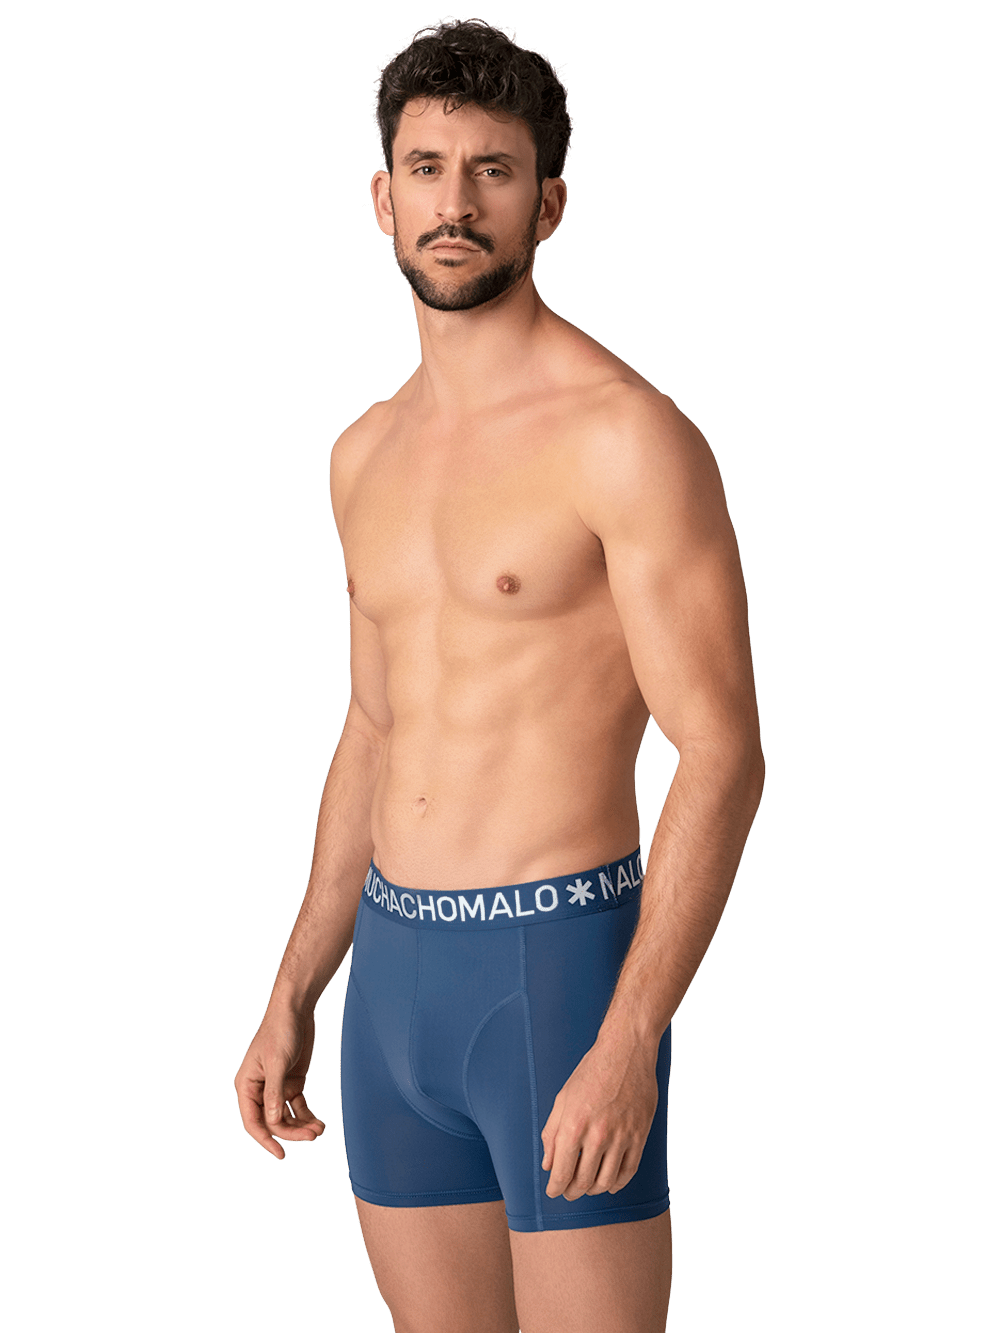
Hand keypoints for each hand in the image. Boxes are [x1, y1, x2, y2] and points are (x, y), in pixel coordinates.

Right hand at [234, 1008, 326, 1159]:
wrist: (295, 1009)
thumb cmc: (279, 1031)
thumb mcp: (276, 1062)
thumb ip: (274, 1093)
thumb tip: (273, 1122)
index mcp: (247, 1085)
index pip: (252, 1121)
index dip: (265, 1140)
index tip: (281, 1154)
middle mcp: (260, 1090)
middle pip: (273, 1122)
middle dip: (292, 1132)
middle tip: (313, 1136)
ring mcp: (277, 1087)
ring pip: (286, 1117)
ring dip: (301, 1126)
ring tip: (319, 1129)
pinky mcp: (292, 1082)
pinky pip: (297, 1107)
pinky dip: (307, 1116)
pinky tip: (319, 1122)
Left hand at [540, 1035, 658, 1200]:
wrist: (626, 1051)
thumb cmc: (591, 1072)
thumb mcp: (563, 1098)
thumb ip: (552, 1133)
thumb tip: (548, 1164)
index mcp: (574, 1126)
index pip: (561, 1173)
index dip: (555, 1188)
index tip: (553, 1191)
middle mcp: (598, 1136)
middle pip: (583, 1182)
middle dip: (572, 1192)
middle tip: (568, 1192)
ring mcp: (622, 1137)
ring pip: (606, 1182)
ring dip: (593, 1190)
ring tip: (587, 1187)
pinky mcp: (640, 1136)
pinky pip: (628, 1172)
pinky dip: (617, 1184)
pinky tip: (609, 1183)